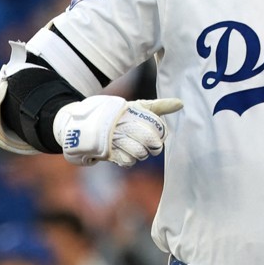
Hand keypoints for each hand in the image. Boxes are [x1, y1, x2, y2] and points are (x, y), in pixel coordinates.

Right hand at [53, 96, 182, 166]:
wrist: (83, 124)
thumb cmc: (118, 115)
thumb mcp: (138, 107)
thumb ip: (159, 106)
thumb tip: (181, 103)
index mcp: (132, 110)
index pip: (156, 124)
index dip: (160, 133)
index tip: (158, 134)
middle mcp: (123, 123)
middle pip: (149, 140)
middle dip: (153, 146)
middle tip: (150, 145)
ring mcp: (114, 137)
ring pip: (139, 153)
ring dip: (140, 154)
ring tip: (135, 148)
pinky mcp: (106, 151)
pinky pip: (127, 161)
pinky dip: (128, 160)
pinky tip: (124, 154)